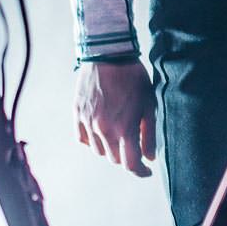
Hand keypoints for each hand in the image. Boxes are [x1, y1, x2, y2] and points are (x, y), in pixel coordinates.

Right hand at [75, 59, 155, 176]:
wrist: (108, 54)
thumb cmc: (133, 78)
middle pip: (114, 159)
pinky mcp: (77, 114)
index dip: (140, 172)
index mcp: (124, 129)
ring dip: (110, 149)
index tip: (146, 171)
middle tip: (135, 148)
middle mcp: (103, 129)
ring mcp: (88, 122)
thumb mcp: (149, 105)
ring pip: (99, 150)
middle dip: (127, 157)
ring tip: (119, 135)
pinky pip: (83, 139)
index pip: (131, 164)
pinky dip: (93, 141)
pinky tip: (102, 131)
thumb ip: (149, 134)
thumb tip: (149, 157)